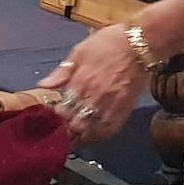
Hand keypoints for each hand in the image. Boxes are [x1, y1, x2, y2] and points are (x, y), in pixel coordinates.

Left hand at [39, 24, 148, 146]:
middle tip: (59, 135)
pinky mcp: (125, 109)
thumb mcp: (79, 51)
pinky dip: (100, 136)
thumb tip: (43, 85)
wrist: (140, 44)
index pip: (61, 110)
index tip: (49, 121)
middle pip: (75, 125)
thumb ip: (62, 71)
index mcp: (80, 82)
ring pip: (92, 131)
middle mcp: (94, 97)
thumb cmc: (109, 43)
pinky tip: (94, 136)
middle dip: (65, 132)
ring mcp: (110, 105)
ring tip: (73, 141)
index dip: (54, 119)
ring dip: (81, 138)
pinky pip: (110, 129)